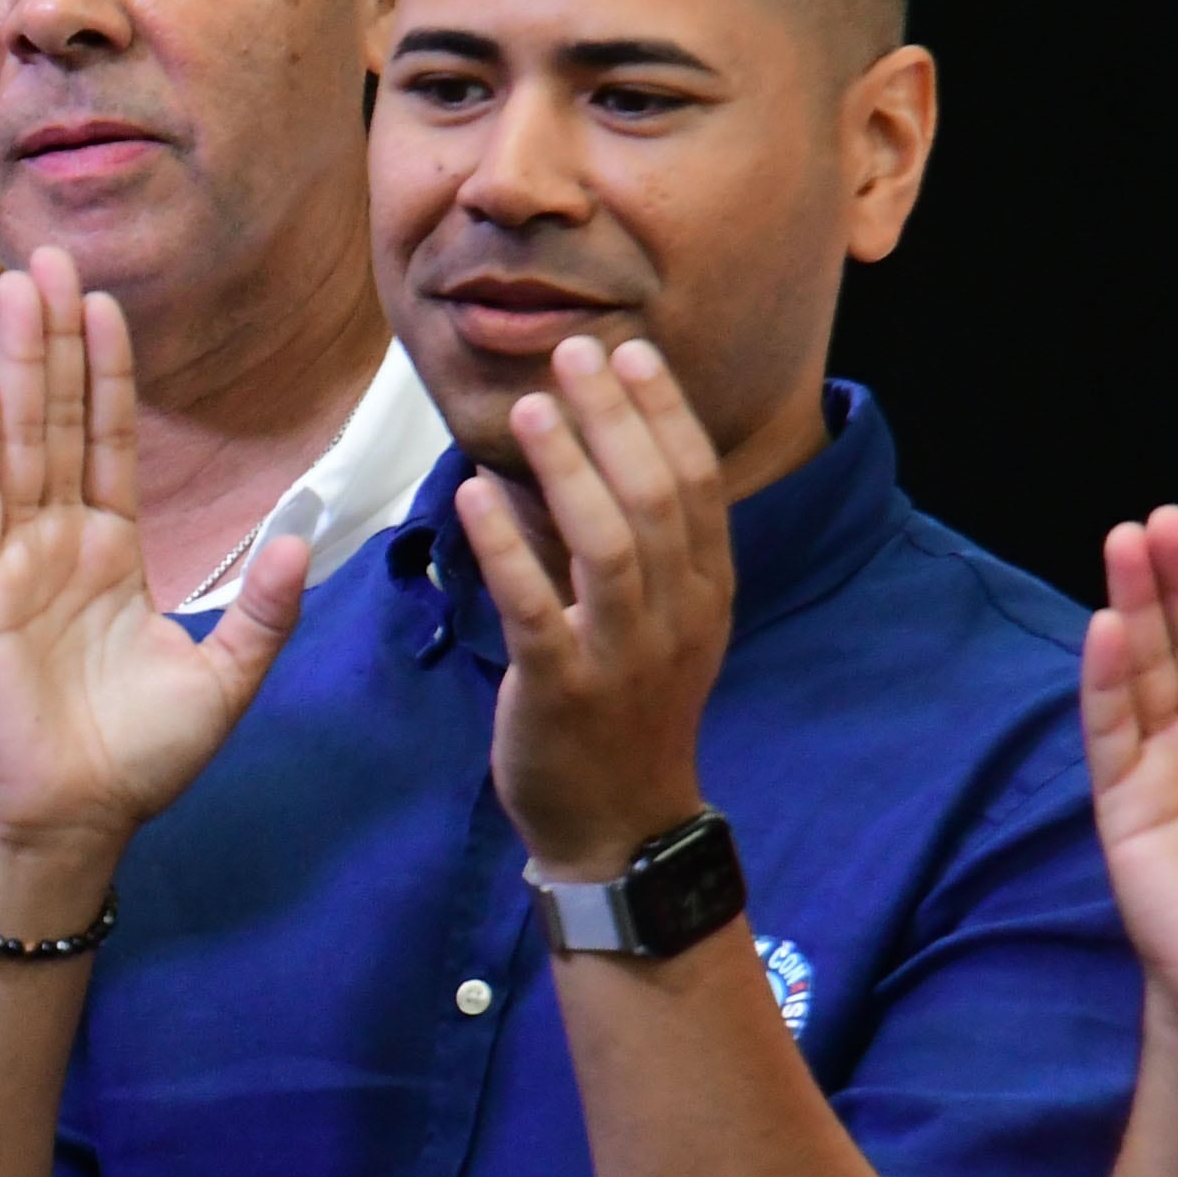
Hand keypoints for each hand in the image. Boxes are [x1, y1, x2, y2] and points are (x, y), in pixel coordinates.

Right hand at [0, 248, 303, 911]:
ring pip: (21, 438)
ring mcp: (12, 558)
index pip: (108, 443)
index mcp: (111, 556)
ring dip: (21, 360)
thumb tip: (298, 537)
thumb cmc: (141, 759)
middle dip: (58, 339)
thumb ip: (261, 607)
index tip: (107, 307)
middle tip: (53, 257)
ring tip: (21, 285)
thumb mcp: (224, 676)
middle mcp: (56, 543)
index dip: (108, 375)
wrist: (78, 818)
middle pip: (57, 419)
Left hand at [457, 337, 729, 879]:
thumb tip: (577, 454)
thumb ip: (626, 546)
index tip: (629, 353)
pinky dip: (504, 546)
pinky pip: (534, 606)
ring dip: (566, 468)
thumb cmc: (626, 711)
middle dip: (614, 418)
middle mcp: (678, 616)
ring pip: (608, 543)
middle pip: (656, 496)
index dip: (663, 412)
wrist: (619, 824)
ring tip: (528, 409)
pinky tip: (472, 496)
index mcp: (706, 592)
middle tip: (573, 354)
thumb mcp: (654, 624)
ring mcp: (625, 655)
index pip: (696, 482)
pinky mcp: (565, 691)